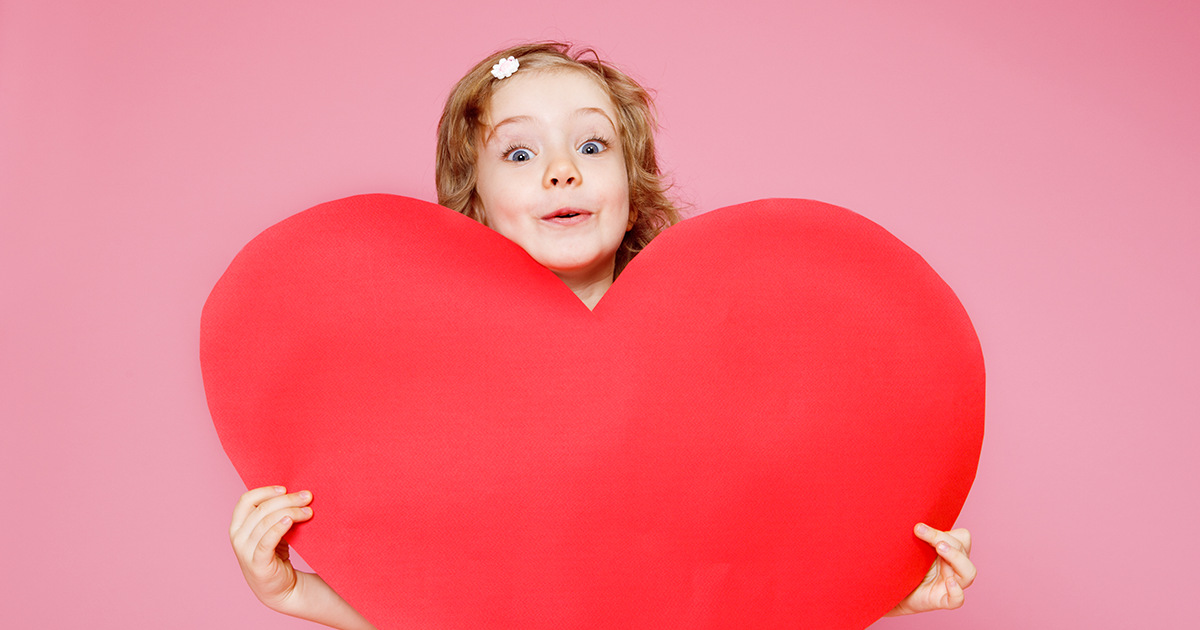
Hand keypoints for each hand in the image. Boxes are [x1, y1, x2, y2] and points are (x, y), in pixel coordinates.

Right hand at [229, 487, 376, 629]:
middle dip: (287, 499)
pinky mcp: (257, 563)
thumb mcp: (270, 531)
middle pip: (261, 509)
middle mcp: (237, 537)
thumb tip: (296, 493)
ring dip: (290, 511)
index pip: (246, 500)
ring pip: (266, 521)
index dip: (266, 491)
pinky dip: (279, 527)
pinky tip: (291, 521)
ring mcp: (245, 551)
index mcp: (238, 526)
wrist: (281, 589)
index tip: (285, 488)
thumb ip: (273, 514)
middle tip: (308, 497)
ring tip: (309, 511)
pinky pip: (267, 540)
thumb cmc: (276, 555)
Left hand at [886, 523, 975, 615]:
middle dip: (943, 537)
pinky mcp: (943, 600)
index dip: (945, 531)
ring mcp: (951, 584)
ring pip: (969, 572)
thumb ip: (919, 537)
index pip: (962, 537)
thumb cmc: (906, 568)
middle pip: (962, 549)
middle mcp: (954, 567)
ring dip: (956, 557)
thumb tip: (915, 523)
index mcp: (950, 553)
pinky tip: (949, 582)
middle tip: (921, 531)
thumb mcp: (914, 550)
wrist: (895, 592)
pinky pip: (958, 599)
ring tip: (940, 548)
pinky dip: (957, 591)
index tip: (920, 527)